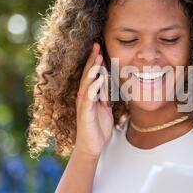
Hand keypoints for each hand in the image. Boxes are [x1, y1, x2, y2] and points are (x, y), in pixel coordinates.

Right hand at [75, 43, 113, 157]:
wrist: (92, 147)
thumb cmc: (97, 128)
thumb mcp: (104, 109)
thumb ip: (105, 96)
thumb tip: (109, 84)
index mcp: (88, 95)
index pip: (91, 74)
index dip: (94, 61)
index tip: (99, 48)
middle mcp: (83, 97)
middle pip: (87, 75)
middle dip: (92, 60)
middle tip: (96, 46)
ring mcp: (83, 105)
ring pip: (86, 84)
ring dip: (92, 71)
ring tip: (98, 59)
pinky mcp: (85, 114)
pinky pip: (89, 98)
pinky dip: (94, 88)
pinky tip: (99, 80)